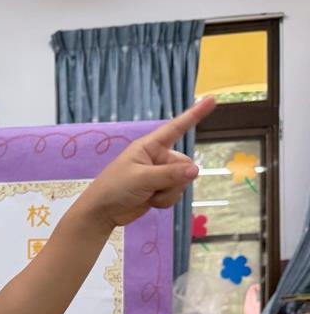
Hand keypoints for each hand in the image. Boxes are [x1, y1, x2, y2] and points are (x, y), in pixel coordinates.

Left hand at [82, 97, 215, 228]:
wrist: (101, 213)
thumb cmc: (115, 188)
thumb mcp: (142, 179)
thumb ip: (170, 175)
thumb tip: (196, 170)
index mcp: (149, 146)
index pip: (176, 127)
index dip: (195, 114)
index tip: (211, 99)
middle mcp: (157, 157)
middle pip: (185, 164)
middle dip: (174, 180)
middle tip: (152, 187)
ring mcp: (160, 174)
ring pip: (182, 182)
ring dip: (168, 193)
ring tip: (147, 195)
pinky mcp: (160, 190)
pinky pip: (176, 194)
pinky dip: (165, 201)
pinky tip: (150, 202)